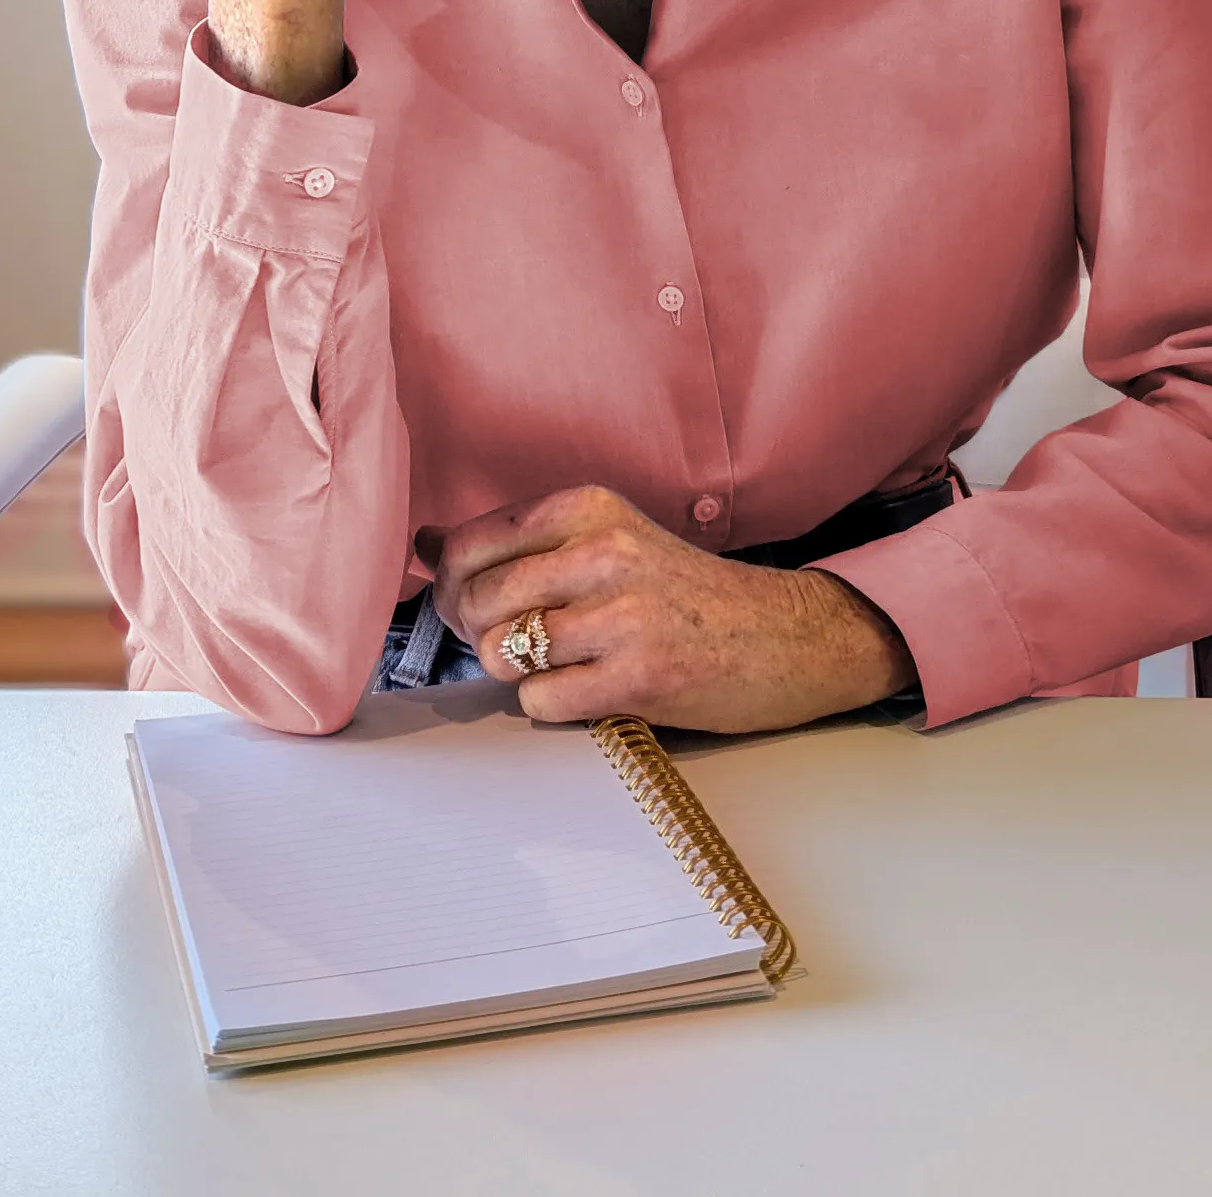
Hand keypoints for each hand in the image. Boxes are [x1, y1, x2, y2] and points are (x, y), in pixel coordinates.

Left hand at [428, 485, 917, 731]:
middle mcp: (605, 552)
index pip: (473, 541)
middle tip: (512, 641)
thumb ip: (522, 541)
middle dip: (476, 632)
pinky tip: (588, 690)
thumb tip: (424, 541)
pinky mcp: (640, 678)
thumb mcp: (611, 538)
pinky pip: (541, 701)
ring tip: (559, 663)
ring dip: (515, 671)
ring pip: (502, 653)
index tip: (470, 600)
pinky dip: (551, 705)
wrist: (787, 636)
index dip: (454, 582)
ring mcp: (623, 616)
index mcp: (592, 507)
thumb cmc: (685, 592)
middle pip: (479, 600)